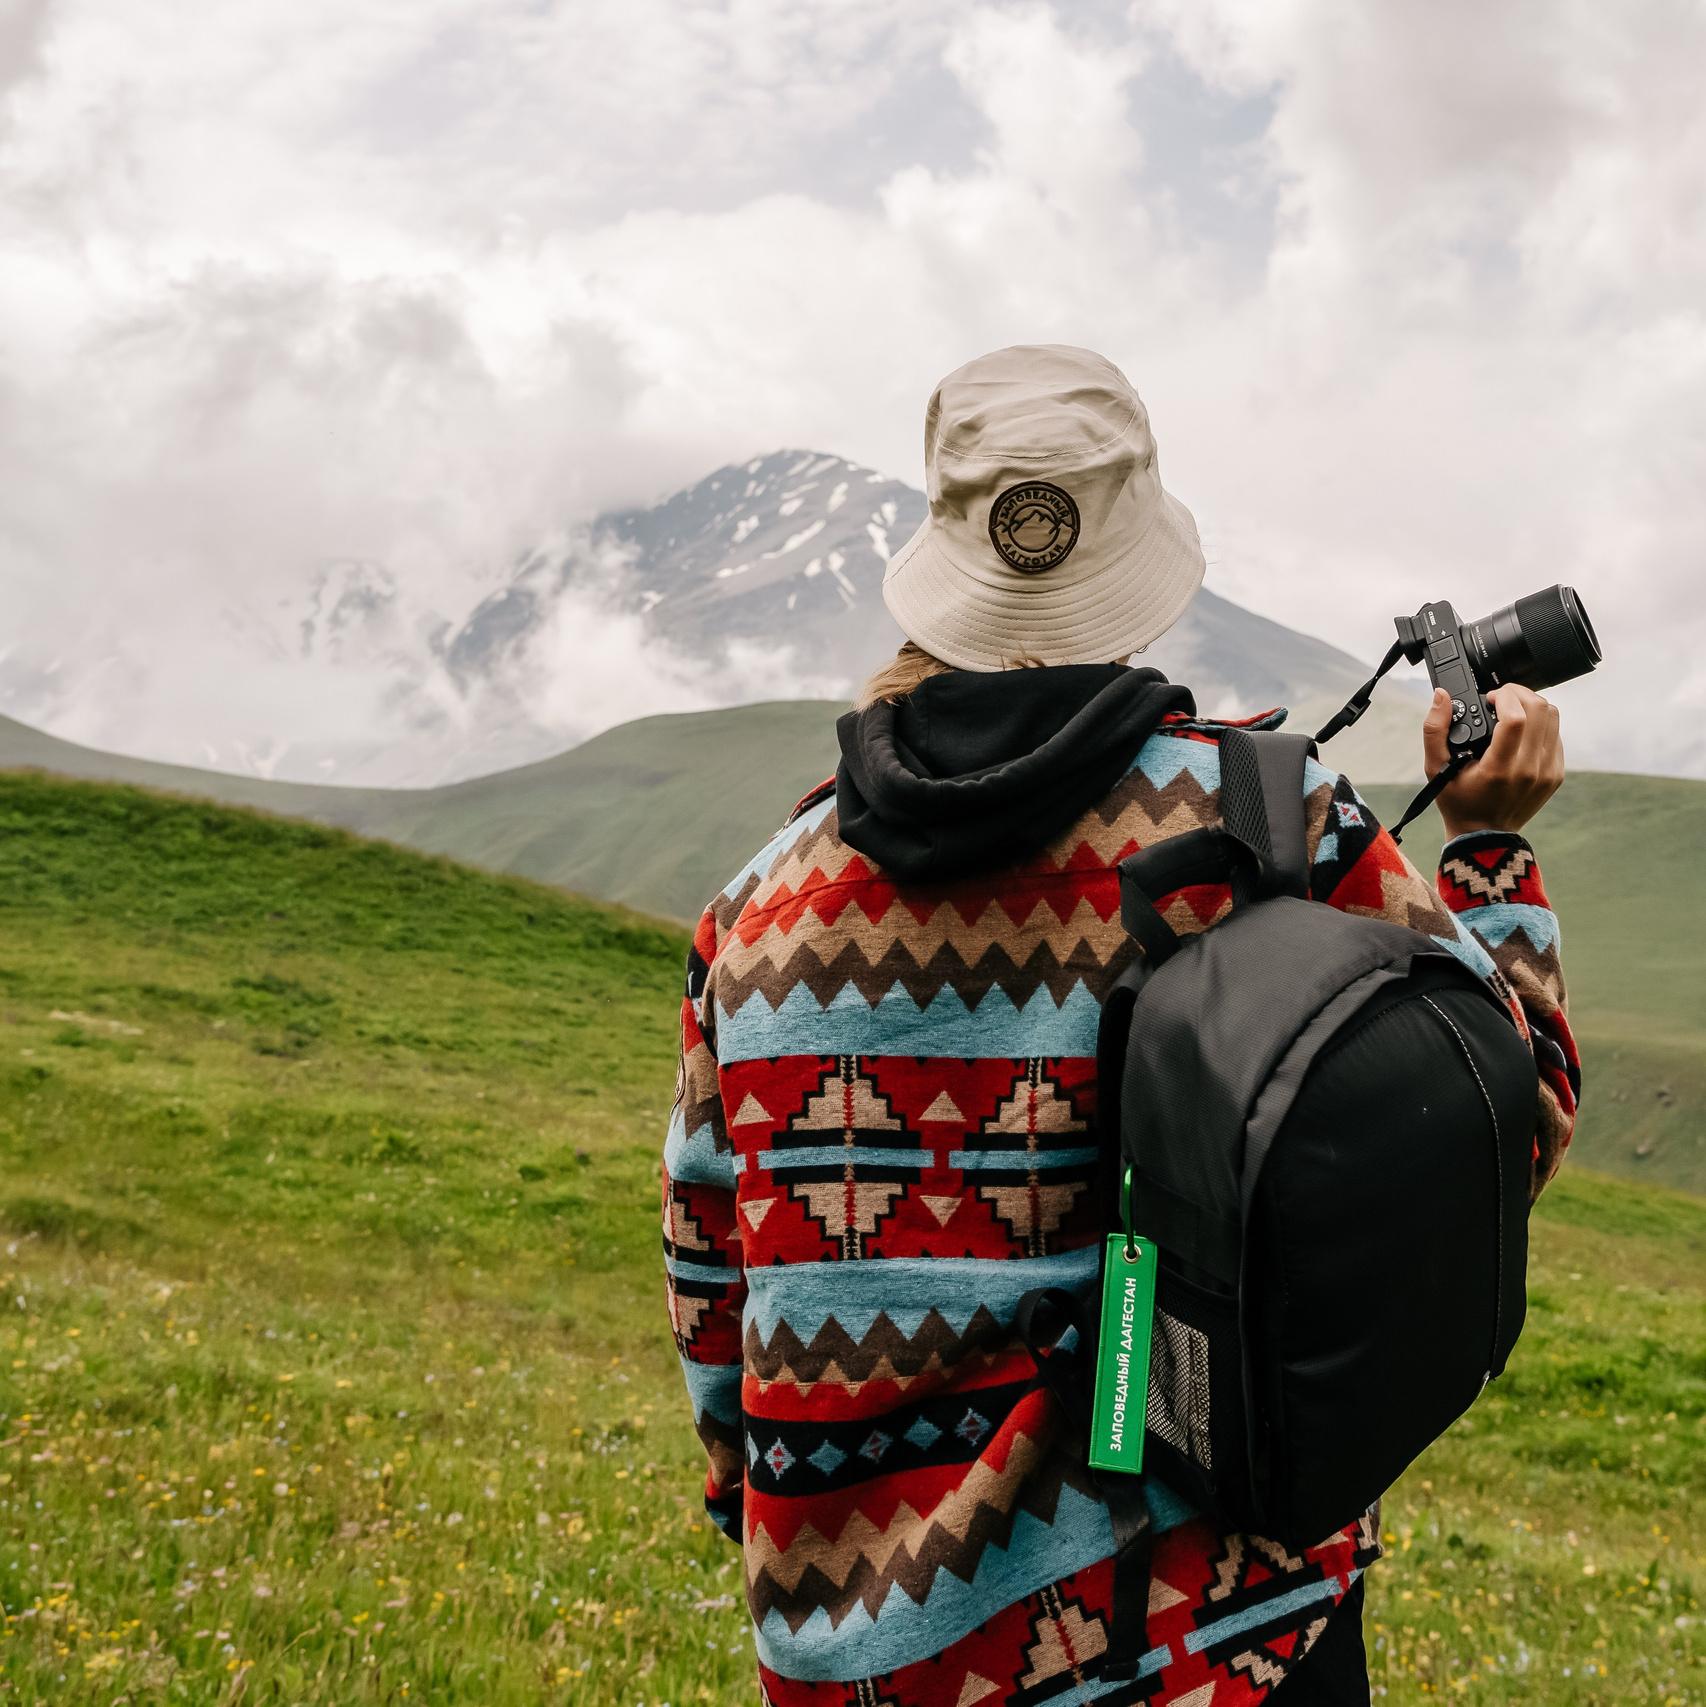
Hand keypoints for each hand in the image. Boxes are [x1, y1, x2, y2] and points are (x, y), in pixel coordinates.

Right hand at [1422, 683, 1563, 839]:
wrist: (1484, 834)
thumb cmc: (1458, 801)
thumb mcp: (1435, 768)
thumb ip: (1434, 730)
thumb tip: (1441, 696)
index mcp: (1499, 769)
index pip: (1516, 719)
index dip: (1504, 697)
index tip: (1490, 698)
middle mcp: (1529, 770)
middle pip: (1540, 710)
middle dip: (1519, 693)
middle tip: (1501, 698)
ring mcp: (1547, 772)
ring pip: (1553, 717)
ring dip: (1532, 704)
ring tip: (1512, 709)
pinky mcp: (1556, 773)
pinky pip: (1556, 734)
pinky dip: (1540, 723)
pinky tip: (1522, 731)